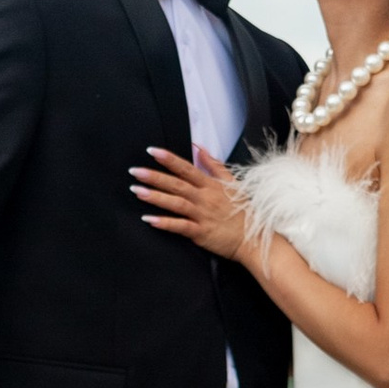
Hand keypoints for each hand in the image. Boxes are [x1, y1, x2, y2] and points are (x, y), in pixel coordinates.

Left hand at [130, 146, 250, 260]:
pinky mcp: (201, 233)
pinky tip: (150, 219)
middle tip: (135, 171)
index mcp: (211, 185)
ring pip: (176, 203)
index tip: (152, 151)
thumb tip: (199, 148)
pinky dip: (165, 223)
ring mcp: (203, 215)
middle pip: (177, 184)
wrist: (253, 239)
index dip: (169, 159)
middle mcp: (205, 198)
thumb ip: (214, 165)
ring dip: (156, 197)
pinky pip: (181, 226)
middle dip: (155, 176)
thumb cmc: (242, 212)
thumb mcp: (231, 183)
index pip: (187, 168)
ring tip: (137, 191)